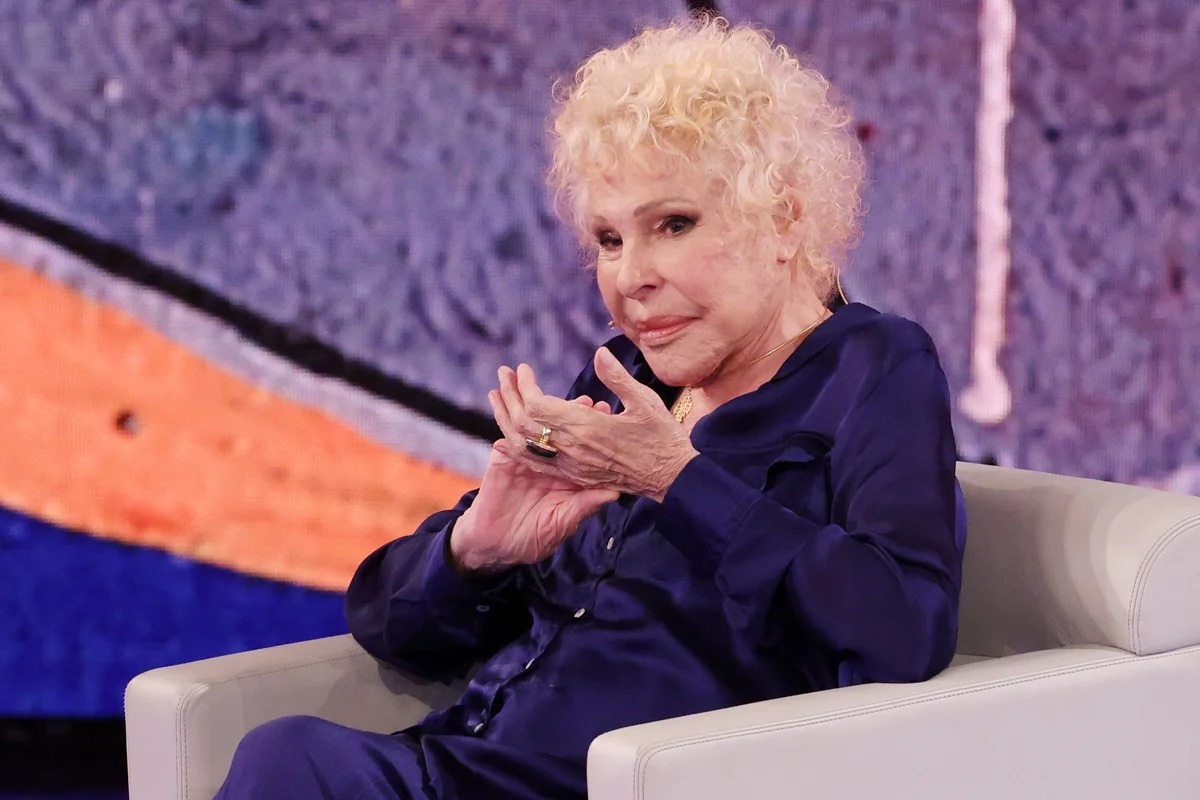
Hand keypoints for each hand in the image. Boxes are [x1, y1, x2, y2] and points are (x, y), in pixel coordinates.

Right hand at [451, 393, 618, 573]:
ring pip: (528, 422)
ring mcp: (525, 457)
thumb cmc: (535, 538)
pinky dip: (500, 412)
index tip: (605, 411)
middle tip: (583, 397)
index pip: (581, 443)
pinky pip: (504, 433)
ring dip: (525, 397)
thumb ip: (585, 506)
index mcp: (567, 472)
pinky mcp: (503, 460)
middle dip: (565, 407)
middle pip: (556, 427)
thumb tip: (614, 493)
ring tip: (525, 373)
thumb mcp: (563, 522)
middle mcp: (549, 460)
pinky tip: (496, 393)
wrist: (499, 546)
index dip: (592, 426)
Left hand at [494, 349, 698, 502]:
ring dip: (506, 421)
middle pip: (525, 423)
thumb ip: (617, 378)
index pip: (538, 406)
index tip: (523, 369)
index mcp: (587, 428)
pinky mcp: (575, 476)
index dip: (525, 386)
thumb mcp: (645, 401)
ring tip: (496, 399)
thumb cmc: (663, 437)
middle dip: (509, 397)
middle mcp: (573, 449)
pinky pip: (537, 464)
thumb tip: (599, 353)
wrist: (672, 479)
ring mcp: (572, 466)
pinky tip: (505, 439)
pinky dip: (517, 449)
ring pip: (525, 446)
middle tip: (502, 375)